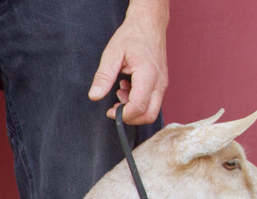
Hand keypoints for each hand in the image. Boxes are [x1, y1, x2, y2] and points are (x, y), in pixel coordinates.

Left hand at [89, 0, 168, 124]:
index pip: (138, 107)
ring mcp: (162, 83)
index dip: (122, 115)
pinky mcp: (161, 83)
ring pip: (151, 111)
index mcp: (148, 75)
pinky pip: (152, 102)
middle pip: (149, 115)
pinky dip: (138, 102)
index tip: (109, 110)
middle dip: (130, 118)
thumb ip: (104, 76)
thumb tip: (94, 96)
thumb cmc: (132, 36)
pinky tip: (127, 88)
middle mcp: (159, 82)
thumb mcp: (112, 54)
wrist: (149, 23)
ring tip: (120, 92)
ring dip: (134, 110)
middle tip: (115, 107)